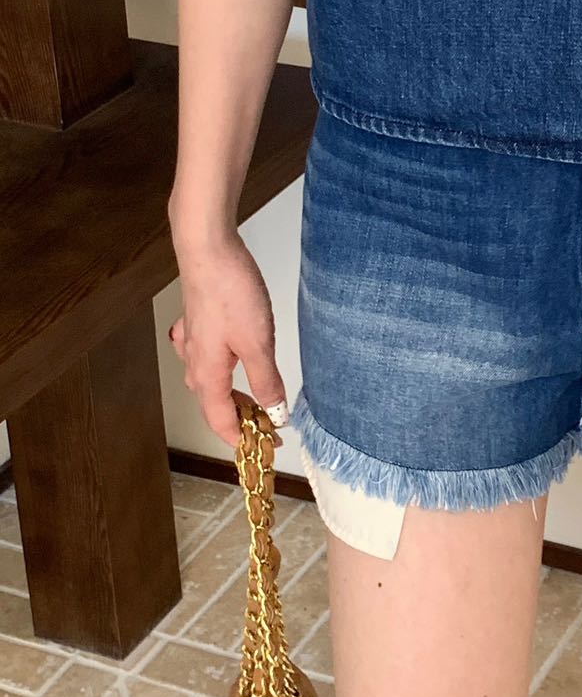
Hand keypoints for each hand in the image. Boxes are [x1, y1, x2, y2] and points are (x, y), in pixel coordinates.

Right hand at [165, 232, 288, 446]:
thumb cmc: (230, 292)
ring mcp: (191, 340)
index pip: (221, 421)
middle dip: (240, 417)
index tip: (267, 446)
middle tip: (268, 421)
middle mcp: (193, 361)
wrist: (208, 250)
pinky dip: (220, 365)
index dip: (243, 438)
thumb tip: (275, 413)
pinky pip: (204, 355)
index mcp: (207, 375)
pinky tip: (229, 355)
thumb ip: (267, 381)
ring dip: (230, 392)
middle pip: (214, 403)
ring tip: (256, 395)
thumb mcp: (258, 343)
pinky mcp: (196, 320)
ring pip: (208, 380)